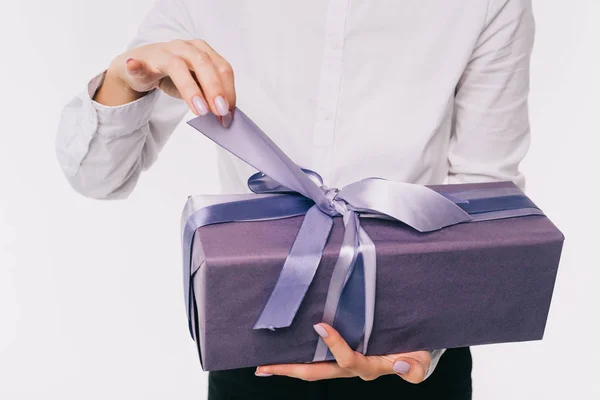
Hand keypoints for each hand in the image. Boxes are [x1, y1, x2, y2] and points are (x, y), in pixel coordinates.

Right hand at [96, 39, 235, 125]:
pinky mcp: (140, 60)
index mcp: (203, 52)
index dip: (228, 89)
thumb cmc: (174, 76)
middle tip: (219, 111)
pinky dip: (136, 65)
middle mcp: (184, 47)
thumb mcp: (196, 87)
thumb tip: (226, 116)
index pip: (221, 67)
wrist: (140, 68)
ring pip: (177, 65)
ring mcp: (162, 52)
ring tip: (199, 110)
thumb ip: (210, 96)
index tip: (230, 112)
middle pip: (203, 63)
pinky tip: (134, 66)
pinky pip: (138, 63)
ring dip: (189, 88)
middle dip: (214, 88)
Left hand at [255, 323, 431, 383]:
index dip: (333, 344)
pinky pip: (318, 359)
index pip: (347, 359)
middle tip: (264, 366)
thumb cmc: (417, 355)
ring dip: (290, 366)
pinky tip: (285, 351)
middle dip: (290, 370)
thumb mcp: (422, 362)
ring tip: (266, 363)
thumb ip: (415, 368)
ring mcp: (345, 362)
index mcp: (369, 367)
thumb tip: (402, 366)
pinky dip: (300, 357)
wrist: (417, 354)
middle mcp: (352, 366)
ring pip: (314, 368)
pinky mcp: (342, 356)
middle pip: (317, 372)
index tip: (320, 325)